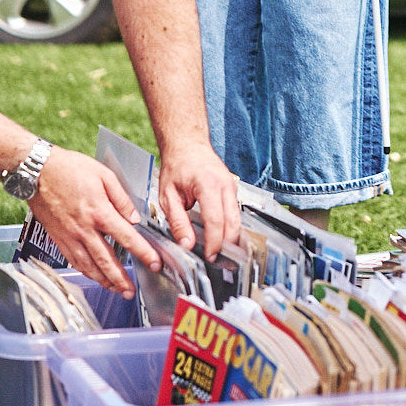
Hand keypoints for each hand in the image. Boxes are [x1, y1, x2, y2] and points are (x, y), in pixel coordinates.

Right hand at [27, 146, 162, 296]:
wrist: (37, 172)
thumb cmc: (70, 168)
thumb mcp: (104, 175)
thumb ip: (121, 198)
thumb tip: (134, 217)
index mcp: (99, 211)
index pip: (126, 238)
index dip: (142, 252)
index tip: (154, 263)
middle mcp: (84, 228)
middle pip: (106, 260)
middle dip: (121, 278)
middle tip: (131, 291)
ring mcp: (69, 235)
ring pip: (88, 265)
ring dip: (103, 280)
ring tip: (116, 290)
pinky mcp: (58, 238)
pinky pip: (73, 260)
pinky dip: (85, 272)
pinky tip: (94, 276)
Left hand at [156, 142, 239, 260]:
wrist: (188, 145)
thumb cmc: (177, 166)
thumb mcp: (168, 195)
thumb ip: (177, 221)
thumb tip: (186, 243)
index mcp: (207, 184)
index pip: (215, 219)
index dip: (214, 241)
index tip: (209, 256)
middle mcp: (225, 185)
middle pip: (232, 221)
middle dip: (227, 244)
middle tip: (217, 260)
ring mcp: (231, 186)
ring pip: (238, 218)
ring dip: (230, 237)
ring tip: (219, 253)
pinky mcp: (232, 189)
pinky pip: (235, 212)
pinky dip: (230, 227)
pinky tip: (222, 238)